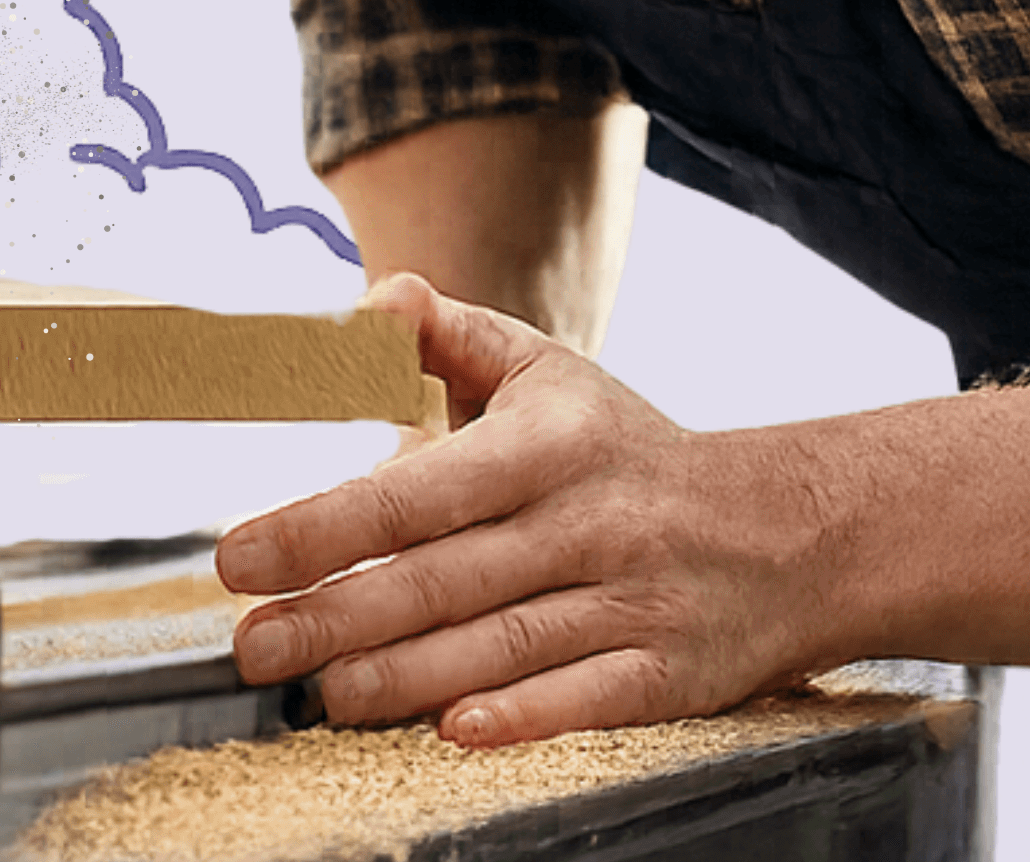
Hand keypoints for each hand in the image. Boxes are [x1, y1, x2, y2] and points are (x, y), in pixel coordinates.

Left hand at [215, 272, 838, 745]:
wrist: (790, 528)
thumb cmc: (627, 450)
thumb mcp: (548, 374)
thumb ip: (449, 339)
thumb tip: (371, 302)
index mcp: (547, 444)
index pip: (418, 488)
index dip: (323, 524)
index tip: (240, 553)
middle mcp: (587, 520)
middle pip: (444, 577)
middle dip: (336, 616)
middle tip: (252, 647)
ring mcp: (629, 600)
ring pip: (501, 643)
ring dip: (402, 676)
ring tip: (319, 693)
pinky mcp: (666, 673)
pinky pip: (585, 697)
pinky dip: (519, 714)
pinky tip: (450, 728)